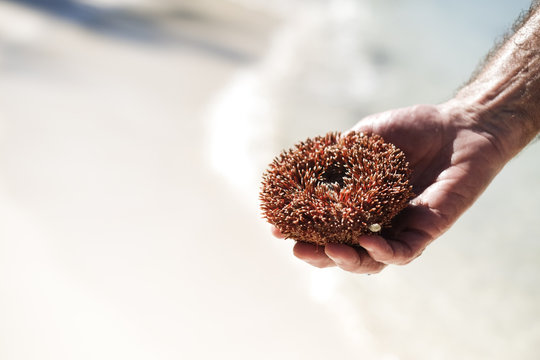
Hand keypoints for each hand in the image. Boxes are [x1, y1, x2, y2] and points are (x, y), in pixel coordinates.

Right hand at [279, 103, 508, 273]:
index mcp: (358, 202)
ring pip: (370, 260)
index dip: (302, 231)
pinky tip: (366, 241)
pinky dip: (383, 251)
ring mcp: (400, 227)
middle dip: (318, 255)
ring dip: (347, 260)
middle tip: (297, 249)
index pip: (325, 225)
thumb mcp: (368, 137)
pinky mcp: (426, 230)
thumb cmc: (413, 129)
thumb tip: (307, 163)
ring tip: (328, 251)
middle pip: (343, 250)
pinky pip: (403, 250)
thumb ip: (342, 153)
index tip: (277, 229)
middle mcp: (376, 220)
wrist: (460, 125)